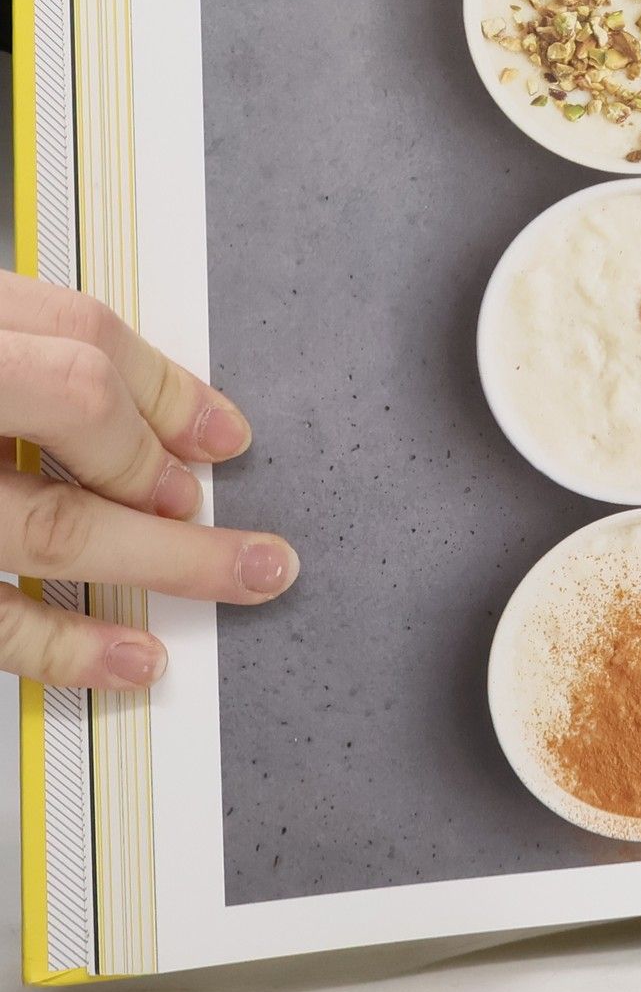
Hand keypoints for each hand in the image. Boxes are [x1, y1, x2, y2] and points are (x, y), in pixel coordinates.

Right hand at [0, 273, 297, 689]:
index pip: (80, 333)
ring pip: (51, 525)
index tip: (224, 437)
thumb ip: (42, 359)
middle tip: (226, 501)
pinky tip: (133, 658)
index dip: (167, 391)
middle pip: (79, 407)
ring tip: (247, 576)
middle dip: (170, 460)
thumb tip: (184, 423)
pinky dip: (64, 648)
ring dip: (167, 558)